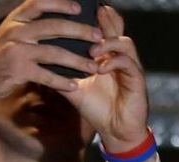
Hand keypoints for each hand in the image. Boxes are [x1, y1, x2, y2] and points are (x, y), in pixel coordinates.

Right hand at [0, 0, 99, 110]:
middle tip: (98, 37)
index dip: (61, 4)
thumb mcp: (5, 36)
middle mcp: (16, 31)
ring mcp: (17, 51)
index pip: (40, 3)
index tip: (79, 8)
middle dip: (80, 31)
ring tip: (93, 66)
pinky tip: (73, 86)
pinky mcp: (19, 71)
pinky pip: (46, 75)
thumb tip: (53, 25)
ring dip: (77, 60)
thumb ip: (25, 29)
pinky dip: (61, 81)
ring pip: (55, 52)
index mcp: (14, 20)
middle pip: (55, 26)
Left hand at [64, 5, 147, 150]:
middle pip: (117, 30)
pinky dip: (114, 63)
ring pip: (124, 43)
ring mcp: (130, 67)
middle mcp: (120, 58)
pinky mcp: (137, 79)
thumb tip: (41, 67)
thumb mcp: (76, 90)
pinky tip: (101, 68)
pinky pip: (128, 64)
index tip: (84, 10)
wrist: (115, 131)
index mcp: (107, 58)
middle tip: (95, 11)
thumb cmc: (98, 109)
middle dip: (106, 20)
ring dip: (107, 44)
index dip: (98, 19)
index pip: (104, 32)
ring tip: (92, 50)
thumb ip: (63, 76)